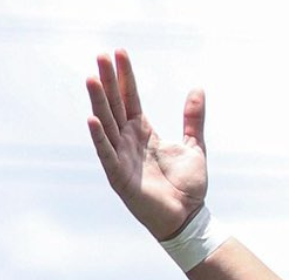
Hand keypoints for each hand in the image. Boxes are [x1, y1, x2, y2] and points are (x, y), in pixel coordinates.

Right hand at [85, 50, 206, 239]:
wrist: (188, 217)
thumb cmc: (188, 186)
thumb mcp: (194, 145)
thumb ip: (193, 118)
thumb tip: (198, 88)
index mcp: (143, 132)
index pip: (130, 98)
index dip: (125, 76)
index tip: (119, 53)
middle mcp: (128, 141)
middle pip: (115, 105)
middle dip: (108, 81)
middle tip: (101, 55)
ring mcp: (121, 157)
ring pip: (107, 124)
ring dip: (98, 102)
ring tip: (91, 78)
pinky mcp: (119, 176)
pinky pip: (107, 154)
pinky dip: (100, 138)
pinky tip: (92, 120)